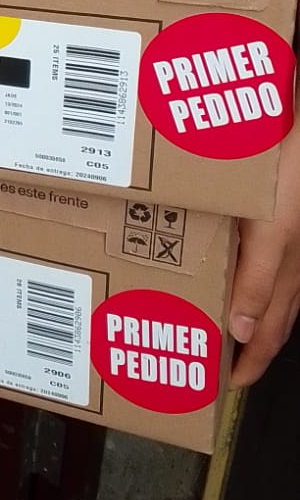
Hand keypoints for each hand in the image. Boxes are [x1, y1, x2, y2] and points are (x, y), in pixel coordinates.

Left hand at [231, 107, 299, 385]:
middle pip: (269, 313)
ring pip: (266, 284)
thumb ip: (260, 277)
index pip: (271, 334)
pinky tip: (220, 262)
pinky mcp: (277, 211)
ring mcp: (286, 232)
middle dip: (244, 342)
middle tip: (211, 361)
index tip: (226, 388)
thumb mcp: (274, 225)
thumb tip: (246, 332)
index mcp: (288, 265)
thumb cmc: (289, 166)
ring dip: (244, 308)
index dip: (251, 365)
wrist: (295, 112)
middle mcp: (291, 254)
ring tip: (209, 320)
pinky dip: (245, 270)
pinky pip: (264, 253)